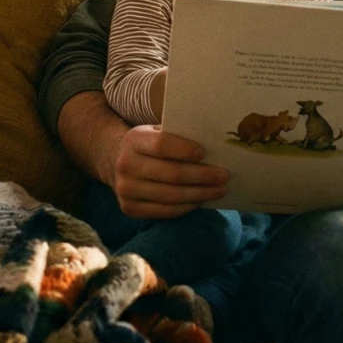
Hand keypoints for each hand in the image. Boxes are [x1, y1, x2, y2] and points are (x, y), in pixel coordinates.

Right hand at [112, 124, 229, 218]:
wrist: (118, 162)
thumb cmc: (149, 145)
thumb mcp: (156, 132)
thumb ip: (177, 135)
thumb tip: (214, 143)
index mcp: (133, 140)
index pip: (161, 145)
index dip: (184, 150)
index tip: (205, 153)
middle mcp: (126, 165)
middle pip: (170, 173)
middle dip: (201, 176)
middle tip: (223, 176)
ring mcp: (126, 189)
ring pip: (170, 195)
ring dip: (199, 194)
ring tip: (219, 190)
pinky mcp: (129, 208)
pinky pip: (164, 211)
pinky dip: (186, 207)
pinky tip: (201, 200)